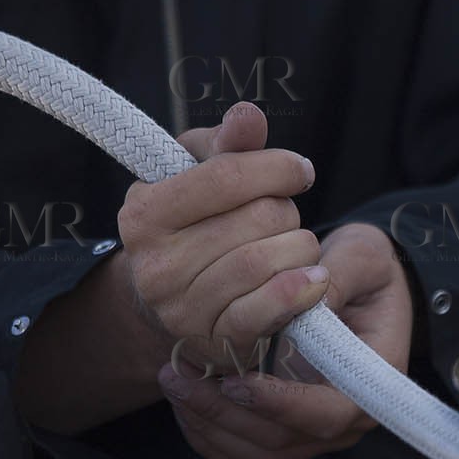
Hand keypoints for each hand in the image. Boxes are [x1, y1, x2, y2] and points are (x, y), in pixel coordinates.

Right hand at [117, 101, 327, 374]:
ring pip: (269, 261)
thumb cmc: (195, 223)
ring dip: (300, 248)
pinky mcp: (215, 342)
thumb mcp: (200, 173)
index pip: (225, 176)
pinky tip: (315, 280)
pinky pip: (266, 311)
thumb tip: (249, 116)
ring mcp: (182, 310)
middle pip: (258, 218)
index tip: (300, 170)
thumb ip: (227, 144)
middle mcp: (155, 265)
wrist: (174, 303)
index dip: (275, 167)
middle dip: (286, 211)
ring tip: (294, 247)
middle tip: (284, 218)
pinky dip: (300, 291)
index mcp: (143, 213)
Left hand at [157, 223, 413, 458]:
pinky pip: (242, 453)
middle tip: (176, 374)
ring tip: (171, 379)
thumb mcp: (363, 255)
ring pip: (257, 453)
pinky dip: (206, 433)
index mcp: (374, 379)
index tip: (235, 380)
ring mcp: (318, 433)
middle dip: (223, 411)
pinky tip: (182, 397)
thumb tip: (305, 295)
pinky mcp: (290, 435)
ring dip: (208, 423)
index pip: (328, 413)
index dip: (281, 405)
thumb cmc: (364, 271)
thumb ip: (339, 273)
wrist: (358, 288)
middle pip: (282, 439)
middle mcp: (349, 418)